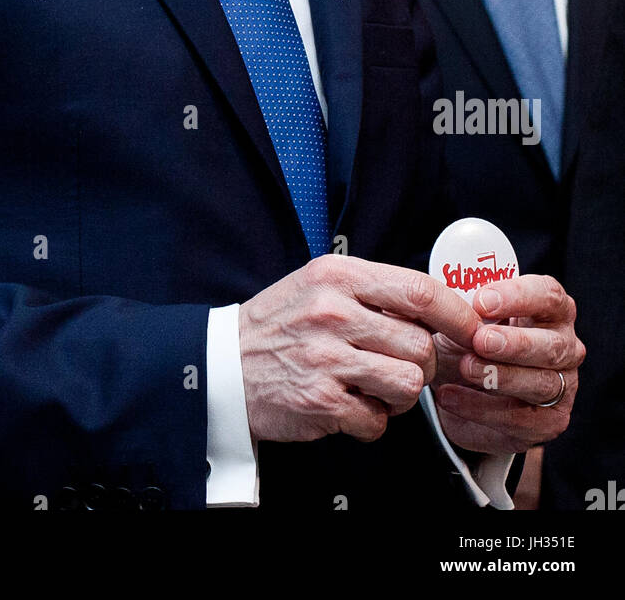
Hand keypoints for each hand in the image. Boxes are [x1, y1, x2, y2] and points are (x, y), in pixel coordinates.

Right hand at [239, 255, 478, 444]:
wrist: (224, 364)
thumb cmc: (281, 324)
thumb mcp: (320, 284)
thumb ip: (373, 290)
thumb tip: (438, 306)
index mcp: (338, 276)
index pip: (419, 290)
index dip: (456, 314)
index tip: (472, 329)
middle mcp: (332, 312)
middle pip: (421, 344)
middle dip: (423, 364)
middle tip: (402, 366)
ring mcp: (325, 358)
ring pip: (408, 384)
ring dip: (400, 397)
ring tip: (375, 389)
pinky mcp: (319, 401)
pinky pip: (377, 421)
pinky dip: (371, 422)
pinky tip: (350, 407)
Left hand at [432, 274, 584, 454]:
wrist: (458, 386)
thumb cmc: (468, 338)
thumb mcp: (463, 315)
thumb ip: (463, 302)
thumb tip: (448, 294)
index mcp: (549, 309)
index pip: (547, 295)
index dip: (518, 296)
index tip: (482, 302)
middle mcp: (565, 346)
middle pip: (552, 344)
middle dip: (515, 342)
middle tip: (479, 340)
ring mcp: (563, 386)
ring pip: (541, 383)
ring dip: (500, 376)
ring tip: (464, 368)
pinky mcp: (548, 422)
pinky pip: (520, 419)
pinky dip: (481, 408)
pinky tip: (450, 396)